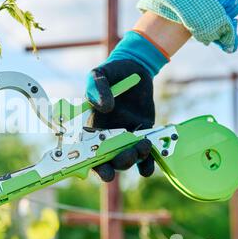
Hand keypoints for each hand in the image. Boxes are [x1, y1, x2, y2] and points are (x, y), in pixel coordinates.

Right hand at [85, 29, 169, 181]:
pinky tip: (150, 161)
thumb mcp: (99, 75)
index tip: (104, 171)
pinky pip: (143, 156)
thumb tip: (106, 108)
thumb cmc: (111, 72)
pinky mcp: (142, 135)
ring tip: (144, 145)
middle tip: (129, 154)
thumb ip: (98, 88)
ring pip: (126, 160)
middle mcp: (106, 136)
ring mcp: (124, 138)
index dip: (94, 166)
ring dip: (134, 160)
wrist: (135, 68)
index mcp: (90, 127)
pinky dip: (147, 164)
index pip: (87, 152)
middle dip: (118, 164)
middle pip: (108, 161)